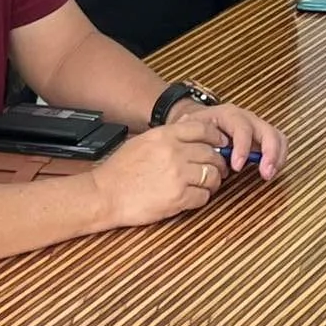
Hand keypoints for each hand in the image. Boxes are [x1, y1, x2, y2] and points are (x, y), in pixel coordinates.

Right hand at [91, 117, 231, 226]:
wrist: (103, 195)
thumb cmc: (119, 170)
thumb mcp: (143, 141)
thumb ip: (168, 134)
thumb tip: (191, 127)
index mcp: (165, 135)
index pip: (204, 130)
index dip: (217, 138)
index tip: (221, 144)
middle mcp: (174, 152)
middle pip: (212, 153)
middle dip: (218, 162)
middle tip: (217, 169)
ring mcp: (177, 175)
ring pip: (212, 175)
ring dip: (213, 182)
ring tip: (207, 185)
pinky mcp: (178, 198)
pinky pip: (203, 196)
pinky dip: (202, 198)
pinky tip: (193, 197)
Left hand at [169, 99, 287, 180]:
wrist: (197, 121)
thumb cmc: (193, 127)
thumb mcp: (190, 129)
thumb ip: (196, 139)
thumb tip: (204, 153)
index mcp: (229, 114)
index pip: (243, 128)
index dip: (243, 147)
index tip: (237, 166)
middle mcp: (247, 118)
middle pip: (268, 130)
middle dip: (270, 152)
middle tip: (266, 172)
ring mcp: (257, 127)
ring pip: (277, 137)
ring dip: (277, 156)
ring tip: (269, 174)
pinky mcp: (261, 138)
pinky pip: (277, 144)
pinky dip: (277, 158)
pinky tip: (270, 171)